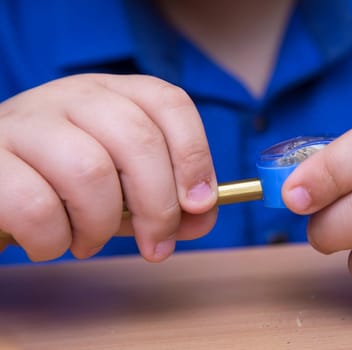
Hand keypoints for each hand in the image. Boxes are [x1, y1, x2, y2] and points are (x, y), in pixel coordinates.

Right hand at [0, 74, 216, 261]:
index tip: (200, 205)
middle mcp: (71, 96)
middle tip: (155, 245)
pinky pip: (35, 205)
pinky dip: (54, 239)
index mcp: (113, 94)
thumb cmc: (65, 183)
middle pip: (138, 139)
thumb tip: (202, 218)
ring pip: (89, 171)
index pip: (170, 103)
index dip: (194, 156)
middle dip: (159, 206)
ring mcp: (26, 121)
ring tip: (88, 241)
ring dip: (100, 225)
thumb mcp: (123, 187)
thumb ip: (165, 200)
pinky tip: (51, 241)